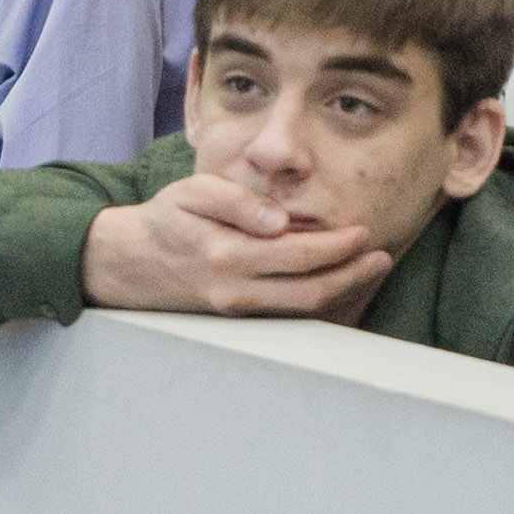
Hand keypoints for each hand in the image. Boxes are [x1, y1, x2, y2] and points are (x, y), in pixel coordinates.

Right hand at [75, 169, 392, 318]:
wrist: (131, 263)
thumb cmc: (167, 220)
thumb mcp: (192, 193)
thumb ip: (236, 202)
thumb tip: (279, 221)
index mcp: (226, 254)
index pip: (297, 255)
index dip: (336, 247)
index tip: (363, 232)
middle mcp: (236, 291)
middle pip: (309, 292)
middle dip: (352, 276)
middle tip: (382, 256)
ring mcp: (238, 312)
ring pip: (303, 311)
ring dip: (342, 291)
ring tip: (371, 269)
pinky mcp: (239, 319)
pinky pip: (289, 317)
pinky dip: (320, 303)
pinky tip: (340, 284)